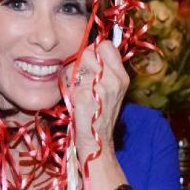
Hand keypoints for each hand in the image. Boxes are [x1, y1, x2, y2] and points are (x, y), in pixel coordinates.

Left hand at [69, 40, 128, 162]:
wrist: (97, 144)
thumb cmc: (99, 114)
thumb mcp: (110, 89)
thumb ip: (104, 69)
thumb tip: (89, 47)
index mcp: (122, 77)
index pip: (106, 46)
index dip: (95, 50)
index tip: (90, 63)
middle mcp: (114, 80)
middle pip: (88, 51)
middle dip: (80, 62)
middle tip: (81, 79)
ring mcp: (100, 89)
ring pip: (75, 64)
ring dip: (71, 74)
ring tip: (77, 89)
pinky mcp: (84, 97)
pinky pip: (68, 79)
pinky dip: (66, 87)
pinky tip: (73, 99)